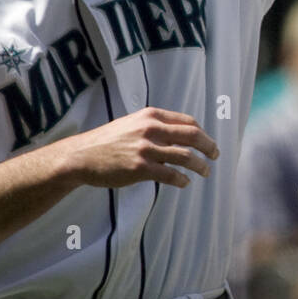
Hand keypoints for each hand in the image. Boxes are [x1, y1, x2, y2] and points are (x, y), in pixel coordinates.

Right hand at [59, 107, 218, 188]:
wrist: (81, 156)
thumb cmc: (107, 141)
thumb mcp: (132, 124)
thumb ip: (154, 126)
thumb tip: (178, 136)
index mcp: (151, 116)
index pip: (188, 121)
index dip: (202, 132)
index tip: (207, 142)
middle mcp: (151, 129)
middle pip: (193, 136)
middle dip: (209, 146)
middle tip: (216, 155)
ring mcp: (146, 149)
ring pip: (185, 157)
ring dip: (200, 165)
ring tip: (205, 172)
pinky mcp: (140, 168)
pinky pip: (170, 175)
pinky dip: (182, 179)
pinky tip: (184, 182)